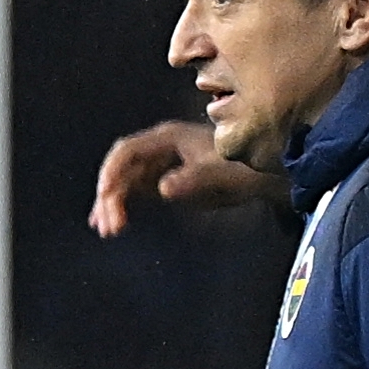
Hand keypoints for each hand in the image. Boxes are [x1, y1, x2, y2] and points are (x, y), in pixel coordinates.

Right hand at [88, 121, 284, 236]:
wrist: (263, 175)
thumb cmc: (242, 169)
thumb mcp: (219, 173)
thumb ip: (191, 179)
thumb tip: (163, 188)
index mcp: (168, 138)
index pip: (127, 151)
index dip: (112, 172)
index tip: (106, 195)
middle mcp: (158, 148)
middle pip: (121, 169)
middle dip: (110, 196)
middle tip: (109, 225)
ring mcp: (159, 164)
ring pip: (125, 183)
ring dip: (113, 205)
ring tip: (109, 230)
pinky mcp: (162, 180)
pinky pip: (134, 192)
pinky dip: (123, 207)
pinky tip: (114, 223)